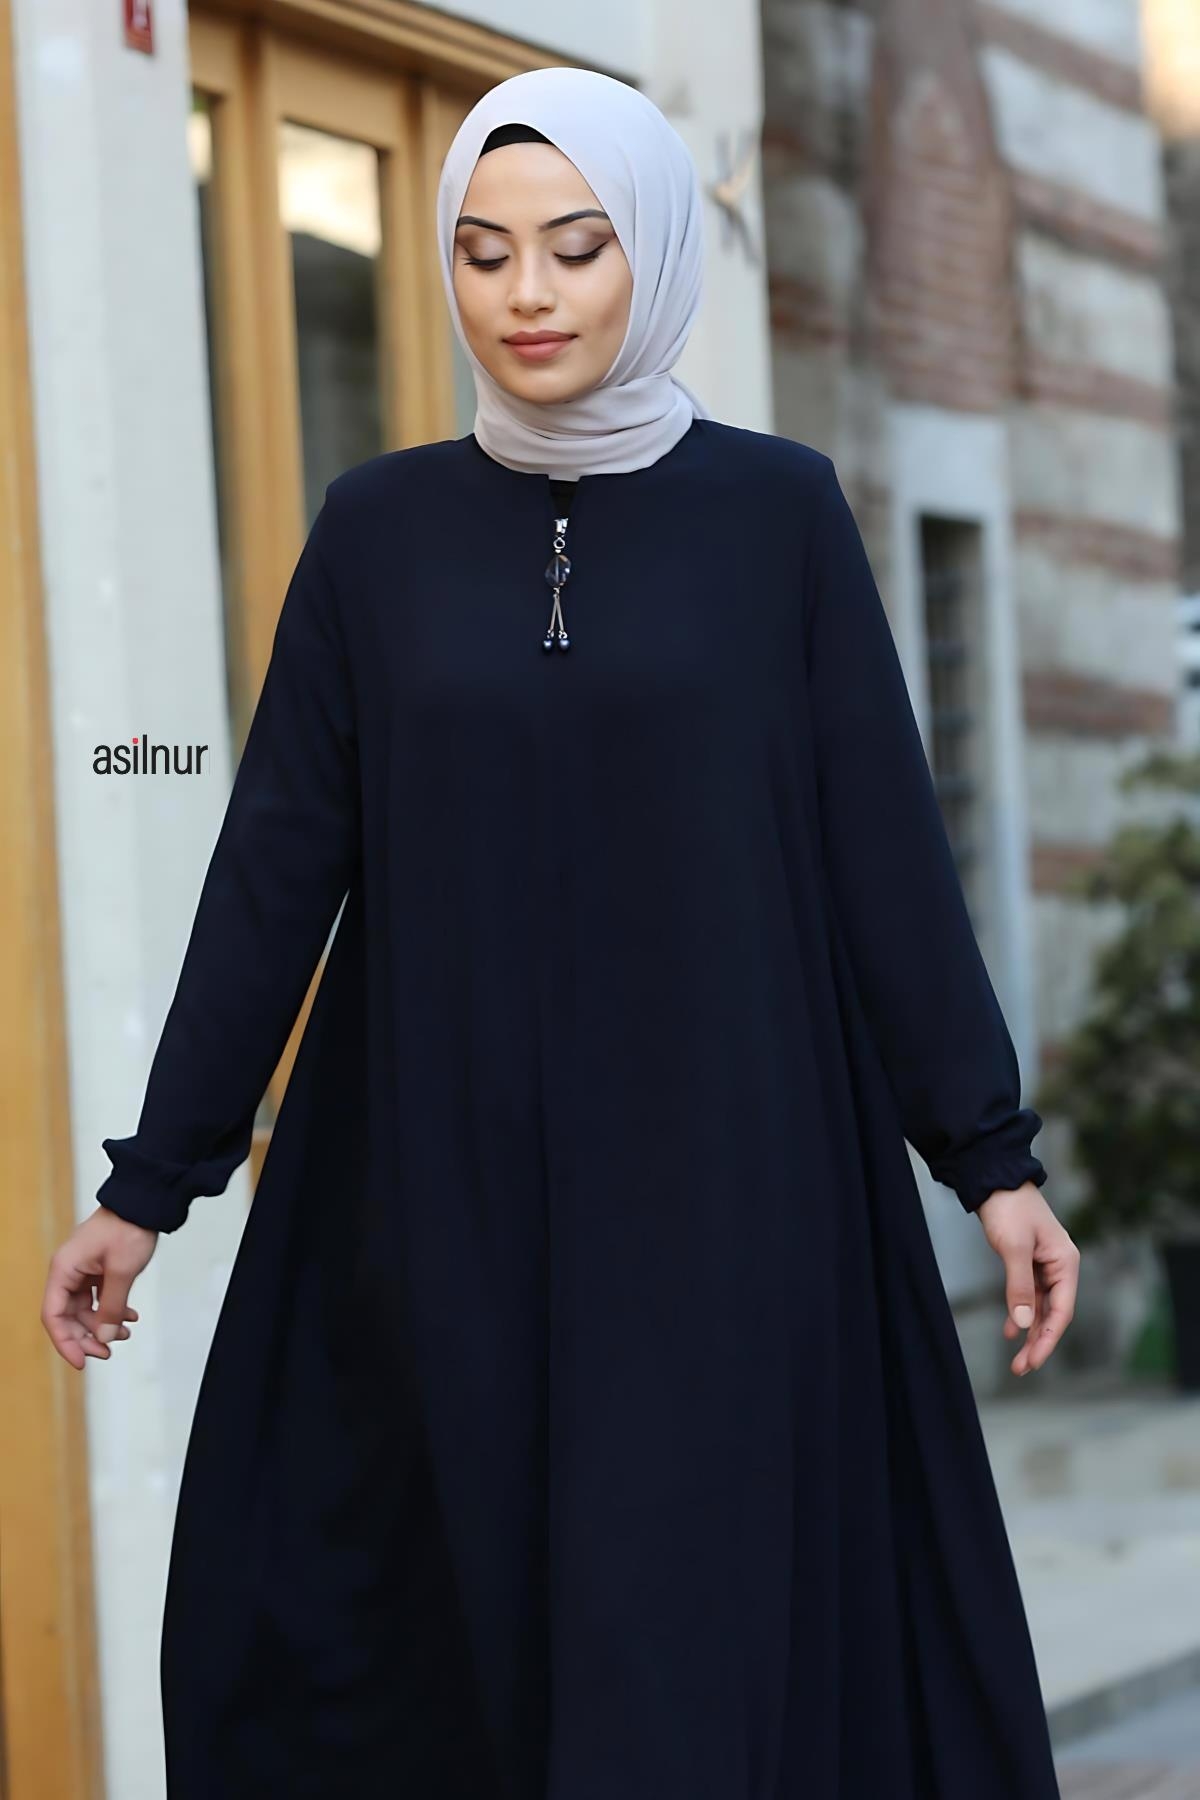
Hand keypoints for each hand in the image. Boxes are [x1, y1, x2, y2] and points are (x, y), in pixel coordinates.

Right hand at [41, 1206, 157, 1369]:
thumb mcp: (121, 1272)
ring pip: (85, 1308)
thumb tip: (103, 1337)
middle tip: (107, 1351)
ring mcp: (83, 1269)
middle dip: (87, 1336)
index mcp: (64, 1269)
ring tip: (124, 1332)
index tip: (80, 1361)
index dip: (65, 1342)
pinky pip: (98, 1297)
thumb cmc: (128, 1226)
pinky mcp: (98, 1268)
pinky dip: (112, 1309)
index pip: (54, 1315)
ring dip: (103, 1324)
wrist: (145, 1202)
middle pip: (68, 1315)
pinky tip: (129, 1317)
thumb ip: (111, 1308)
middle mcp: (69, 1270)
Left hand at [975, 1182, 1079, 1376]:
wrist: (995, 1179)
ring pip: (1040, 1307)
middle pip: (1053, 1314)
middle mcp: (1060, 1266)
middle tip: (1021, 1368)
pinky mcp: (1029, 1261)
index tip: (1033, 1362)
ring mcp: (1045, 1264)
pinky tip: (1010, 1329)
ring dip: (1029, 1331)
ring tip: (1016, 1358)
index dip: (1048, 1340)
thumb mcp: (1014, 1248)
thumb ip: (1019, 1287)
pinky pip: (1029, 1295)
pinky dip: (1020, 1312)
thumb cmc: (1009, 1208)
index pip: (1062, 1311)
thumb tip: (1024, 1323)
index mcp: (1066, 1263)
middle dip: (1038, 1342)